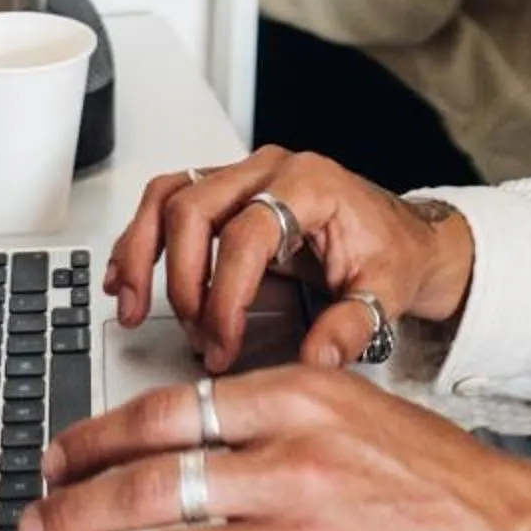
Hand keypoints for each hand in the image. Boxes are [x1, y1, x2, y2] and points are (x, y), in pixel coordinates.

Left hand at [22, 363, 530, 530]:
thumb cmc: (418, 466)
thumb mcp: (342, 398)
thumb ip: (261, 404)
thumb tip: (163, 426)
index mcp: (297, 398)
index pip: (167, 411)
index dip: (96, 438)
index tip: (58, 456)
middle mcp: (294, 464)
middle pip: (151, 484)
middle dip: (74, 509)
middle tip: (36, 524)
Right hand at [104, 148, 473, 374]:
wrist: (404, 236)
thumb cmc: (393, 256)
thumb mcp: (386, 293)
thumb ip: (352, 326)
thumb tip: (316, 360)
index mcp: (311, 184)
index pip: (247, 233)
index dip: (225, 294)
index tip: (221, 344)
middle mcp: (272, 169)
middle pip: (195, 206)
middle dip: (181, 279)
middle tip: (192, 335)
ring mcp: (246, 175)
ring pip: (171, 195)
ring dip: (141, 250)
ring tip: (129, 304)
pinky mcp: (229, 191)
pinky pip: (170, 200)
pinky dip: (142, 237)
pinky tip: (126, 276)